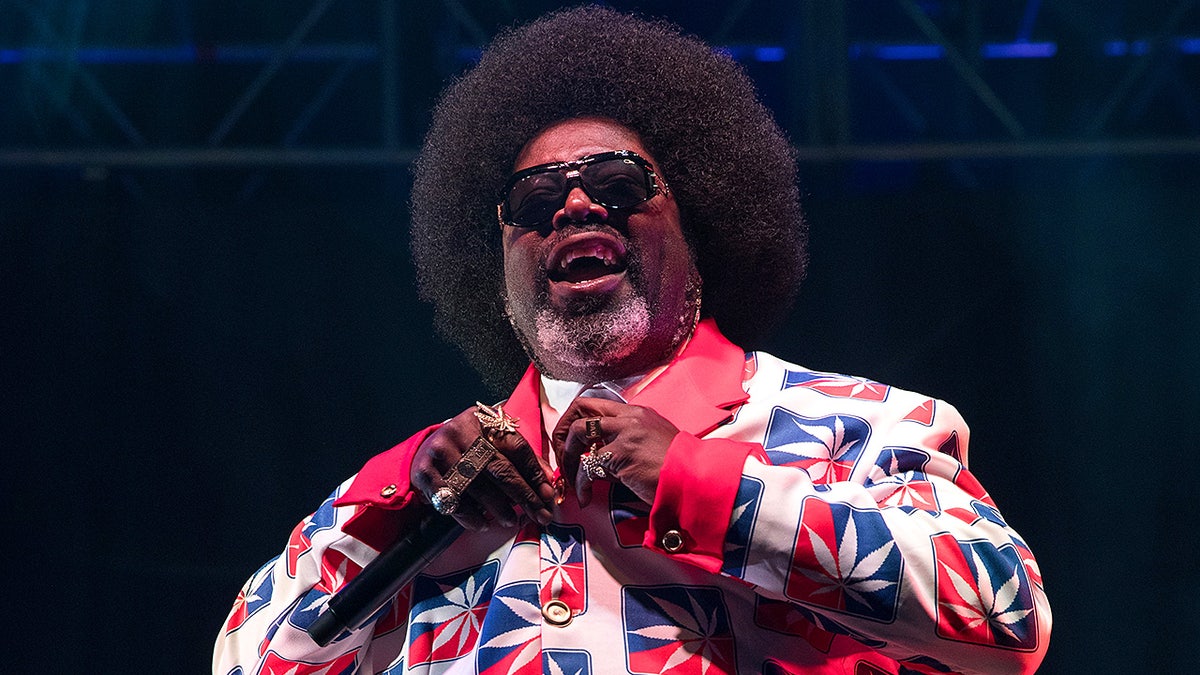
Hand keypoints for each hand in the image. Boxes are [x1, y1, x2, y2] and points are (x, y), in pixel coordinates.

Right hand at [410, 403, 555, 530]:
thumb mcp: (492, 441)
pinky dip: (470, 516)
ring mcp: (441, 451)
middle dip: (524, 496)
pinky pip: (452, 500)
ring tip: (511, 521)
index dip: (535, 473)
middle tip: (540, 515)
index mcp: (484, 421)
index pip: (516, 447)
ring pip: (477, 486)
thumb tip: (549, 481)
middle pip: (500, 468)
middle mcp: (461, 432)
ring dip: (498, 508)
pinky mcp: (425, 472)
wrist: (424, 448)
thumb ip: (521, 458)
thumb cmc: (467, 447)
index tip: (548, 495)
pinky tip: (482, 523)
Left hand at [552, 398, 680, 506]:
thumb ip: (623, 446)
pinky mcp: (623, 453)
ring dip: (568, 457)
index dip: (575, 420)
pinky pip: (589, 465)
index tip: (571, 443)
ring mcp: (626, 432)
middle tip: (563, 457)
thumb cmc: (677, 469)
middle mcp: (629, 417)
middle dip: (564, 431)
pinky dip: (581, 483)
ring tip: (570, 479)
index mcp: (637, 412)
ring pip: (579, 432)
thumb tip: (595, 459)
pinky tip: (585, 497)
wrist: (696, 480)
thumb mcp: (651, 446)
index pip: (595, 403)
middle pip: (581, 408)